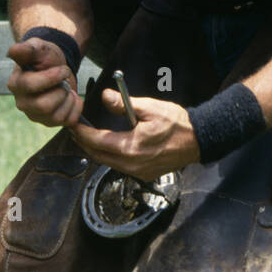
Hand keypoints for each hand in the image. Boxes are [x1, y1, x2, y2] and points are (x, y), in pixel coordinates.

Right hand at [6, 38, 84, 127]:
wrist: (58, 68)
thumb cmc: (45, 57)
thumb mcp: (38, 47)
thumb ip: (27, 49)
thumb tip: (13, 50)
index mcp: (15, 84)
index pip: (31, 86)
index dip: (53, 77)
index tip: (62, 69)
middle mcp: (22, 103)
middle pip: (44, 106)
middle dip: (61, 90)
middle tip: (64, 80)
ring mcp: (35, 115)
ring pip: (57, 116)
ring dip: (69, 98)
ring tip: (65, 88)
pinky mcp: (50, 122)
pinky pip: (69, 121)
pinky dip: (76, 107)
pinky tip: (70, 97)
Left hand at [69, 89, 199, 178]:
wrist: (198, 140)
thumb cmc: (176, 122)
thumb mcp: (150, 108)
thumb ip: (124, 104)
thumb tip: (105, 96)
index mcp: (131, 147)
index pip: (96, 142)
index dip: (81, 133)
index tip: (72, 124)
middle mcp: (131, 164)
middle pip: (98, 156)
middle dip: (84, 143)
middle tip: (76, 130)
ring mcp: (137, 172)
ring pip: (107, 163)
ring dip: (96, 151)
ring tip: (89, 137)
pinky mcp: (144, 175)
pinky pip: (119, 167)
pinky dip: (110, 157)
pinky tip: (110, 146)